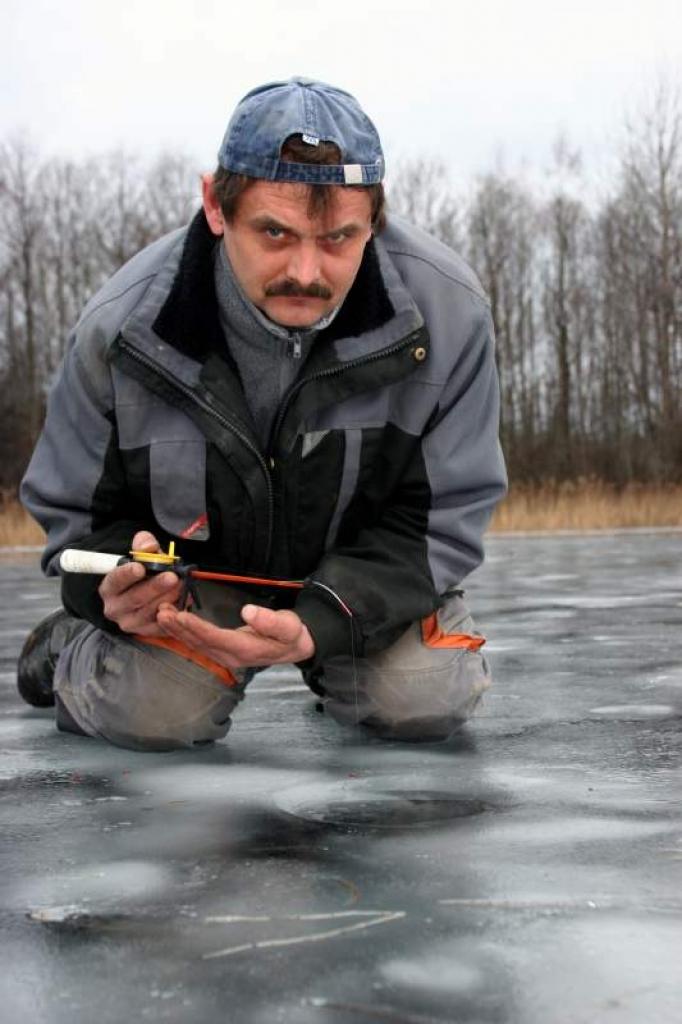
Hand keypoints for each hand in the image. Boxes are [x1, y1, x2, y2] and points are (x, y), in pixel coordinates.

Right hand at [98, 531, 182, 635]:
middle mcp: (114, 608)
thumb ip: (143, 547)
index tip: (140, 567)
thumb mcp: (142, 557)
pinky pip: (161, 625)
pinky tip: (183, 600)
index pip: (115, 580)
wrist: (148, 594)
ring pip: (149, 611)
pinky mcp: (145, 632)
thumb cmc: (143, 574)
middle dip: (155, 586)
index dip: (126, 574)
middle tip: (172, 577)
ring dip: (168, 598)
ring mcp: (130, 623)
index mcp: (109, 588)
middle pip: (135, 598)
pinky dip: (173, 613)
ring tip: (181, 586)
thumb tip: (148, 545)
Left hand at [156, 602, 314, 668]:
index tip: (180, 615)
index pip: (215, 638)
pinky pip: (198, 644)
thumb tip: (249, 611)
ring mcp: (225, 656)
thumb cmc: (291, 634)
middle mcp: (231, 656)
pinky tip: (173, 621)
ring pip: (196, 644)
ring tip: (161, 614)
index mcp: (245, 650)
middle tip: (161, 611)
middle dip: (179, 628)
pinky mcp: (222, 652)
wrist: (294, 646)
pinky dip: (183, 632)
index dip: (196, 627)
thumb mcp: (289, 626)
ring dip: (177, 630)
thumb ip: (270, 621)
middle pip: (200, 643)